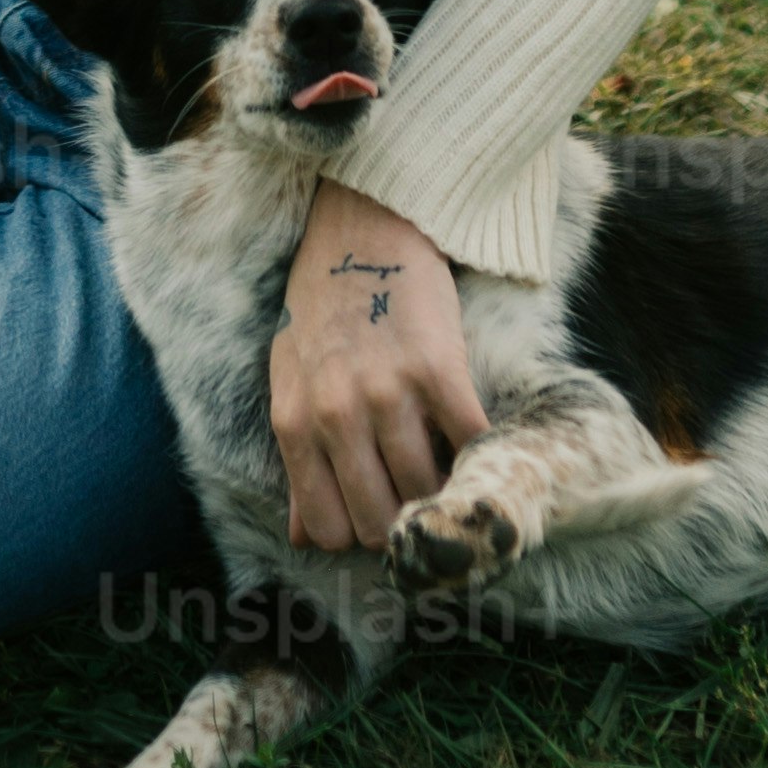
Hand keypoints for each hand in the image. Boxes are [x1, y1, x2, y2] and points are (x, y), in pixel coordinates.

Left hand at [270, 180, 486, 556]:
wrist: (362, 227)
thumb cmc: (322, 308)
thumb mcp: (290, 380)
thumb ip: (297, 461)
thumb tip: (301, 539)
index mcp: (294, 423)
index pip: (329, 530)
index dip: (359, 533)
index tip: (379, 515)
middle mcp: (336, 415)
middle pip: (379, 521)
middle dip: (401, 519)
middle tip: (416, 496)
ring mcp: (388, 392)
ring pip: (424, 490)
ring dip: (440, 489)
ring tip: (444, 470)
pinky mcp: (439, 367)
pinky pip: (468, 441)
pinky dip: (476, 453)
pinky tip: (472, 443)